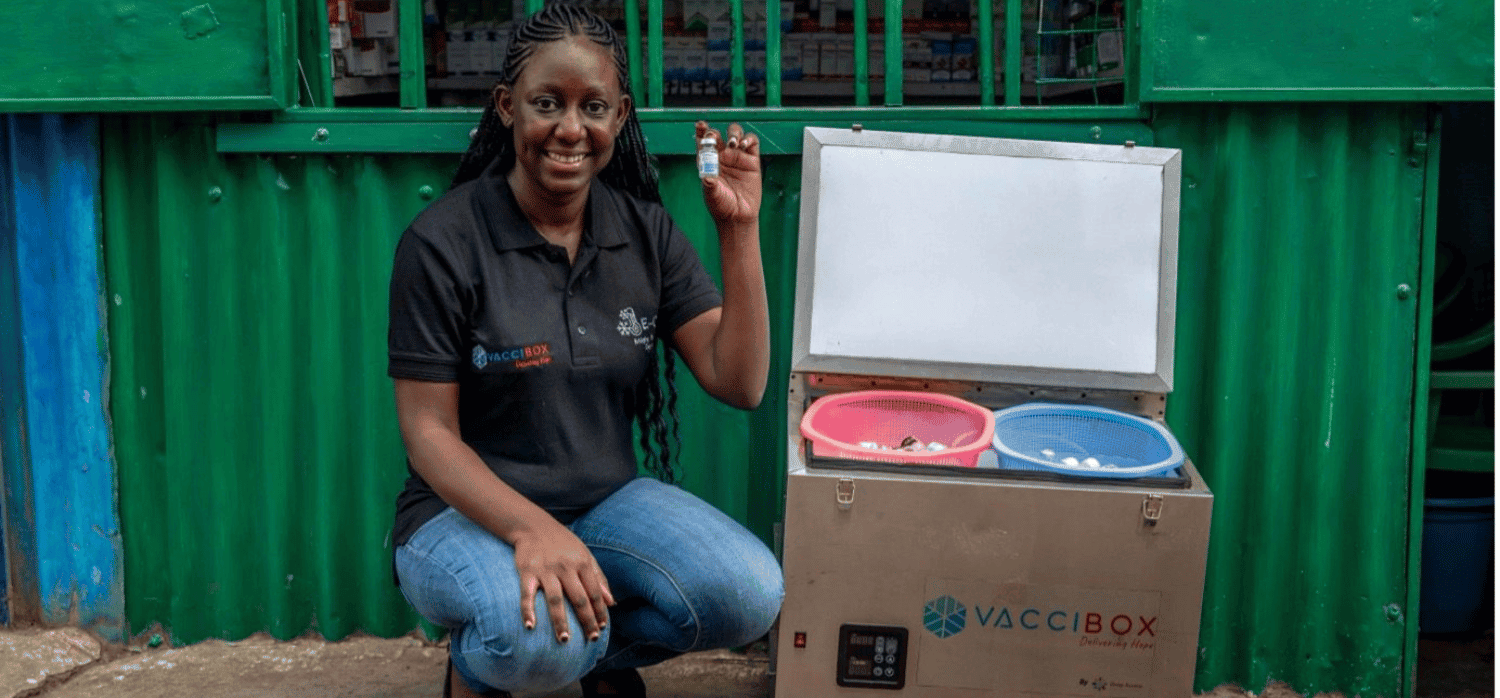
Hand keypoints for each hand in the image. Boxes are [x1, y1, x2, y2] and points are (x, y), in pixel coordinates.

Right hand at [511, 519, 613, 643]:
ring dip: (560, 621)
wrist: (534, 526)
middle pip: (579, 598)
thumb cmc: (564, 544)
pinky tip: (530, 626)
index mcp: (582, 563)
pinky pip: (528, 594)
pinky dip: (528, 610)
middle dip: (586, 620)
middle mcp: (566, 567)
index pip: (594, 592)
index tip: (601, 628)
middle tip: (591, 639)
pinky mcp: (527, 571)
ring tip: (564, 640)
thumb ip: (599, 578)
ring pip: (556, 600)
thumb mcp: (585, 556)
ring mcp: (546, 570)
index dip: (599, 611)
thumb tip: (612, 602)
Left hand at [696, 121, 761, 228]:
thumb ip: (710, 184)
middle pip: (718, 134)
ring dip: (733, 133)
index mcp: (708, 161)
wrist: (738, 217)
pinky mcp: (752, 160)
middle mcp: (721, 156)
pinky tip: (743, 146)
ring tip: (733, 144)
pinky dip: (748, 139)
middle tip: (715, 139)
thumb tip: (707, 177)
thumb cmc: (722, 206)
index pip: (702, 141)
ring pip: (735, 134)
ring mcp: (737, 157)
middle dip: (715, 133)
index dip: (700, 131)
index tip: (700, 125)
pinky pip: (752, 142)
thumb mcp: (712, 195)